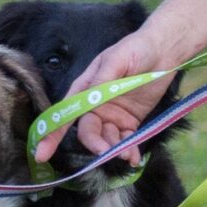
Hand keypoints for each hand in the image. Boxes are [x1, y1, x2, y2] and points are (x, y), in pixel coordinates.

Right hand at [33, 29, 178, 165]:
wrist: (164, 51)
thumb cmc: (137, 48)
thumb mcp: (117, 59)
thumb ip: (103, 78)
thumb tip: (90, 95)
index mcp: (86, 89)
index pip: (66, 113)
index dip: (52, 134)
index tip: (42, 154)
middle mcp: (96, 105)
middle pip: (88, 131)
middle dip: (94, 144)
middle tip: (106, 152)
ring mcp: (112, 115)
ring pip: (107, 139)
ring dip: (114, 149)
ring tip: (127, 155)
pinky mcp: (129, 122)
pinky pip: (125, 140)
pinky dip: (128, 150)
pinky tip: (133, 157)